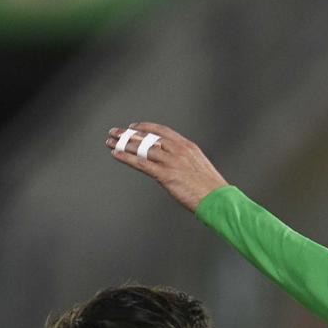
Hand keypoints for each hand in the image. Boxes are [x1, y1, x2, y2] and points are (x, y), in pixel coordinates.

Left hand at [104, 122, 228, 211]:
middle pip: (148, 138)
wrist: (218, 200)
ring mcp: (172, 162)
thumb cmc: (210, 188)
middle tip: (115, 132)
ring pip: (142, 149)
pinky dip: (127, 158)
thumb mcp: (198, 167)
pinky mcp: (166, 175)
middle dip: (128, 134)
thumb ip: (182, 161)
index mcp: (187, 146)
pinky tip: (116, 154)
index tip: (133, 127)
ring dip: (123, 144)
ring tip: (110, 142)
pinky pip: (142, 164)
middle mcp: (178, 150)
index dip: (144, 127)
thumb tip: (166, 163)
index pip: (161, 131)